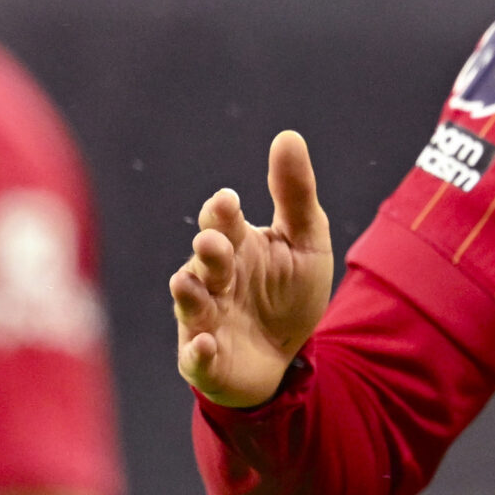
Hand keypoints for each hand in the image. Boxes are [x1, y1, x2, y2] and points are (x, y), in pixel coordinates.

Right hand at [169, 131, 333, 409]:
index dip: (223, 212)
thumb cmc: (289, 291)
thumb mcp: (304, 240)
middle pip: (206, 259)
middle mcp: (212, 278)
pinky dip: (198, 350)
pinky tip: (206, 344)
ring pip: (191, 303)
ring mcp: (203, 317)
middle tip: (214, 242)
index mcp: (236, 244)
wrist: (286, 355)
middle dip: (209, 251)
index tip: (229, 202)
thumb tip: (288, 136)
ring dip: (191, 294)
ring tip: (191, 284)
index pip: (223, 221)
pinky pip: (195, 356)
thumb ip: (295, 193)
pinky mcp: (204, 358)